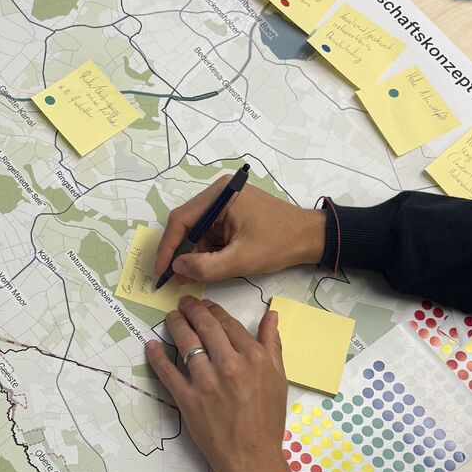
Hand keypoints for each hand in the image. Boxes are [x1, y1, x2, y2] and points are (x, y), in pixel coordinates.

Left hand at [146, 299, 291, 471]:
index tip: (205, 305)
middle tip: (184, 303)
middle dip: (192, 310)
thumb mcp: (279, 379)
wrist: (252, 456)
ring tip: (171, 318)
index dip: (213, 310)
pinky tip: (151, 345)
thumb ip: (272, 344)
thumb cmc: (267, 420)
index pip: (228, 324)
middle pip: (205, 327)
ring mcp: (206, 382)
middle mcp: (229, 365)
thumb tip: (271, 315)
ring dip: (175, 325)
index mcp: (254, 358)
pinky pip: (168, 372)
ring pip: (186, 343)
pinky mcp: (188, 399)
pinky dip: (157, 356)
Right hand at [155, 180, 324, 286]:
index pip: (181, 220)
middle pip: (187, 224)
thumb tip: (177, 267)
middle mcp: (219, 193)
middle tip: (176, 278)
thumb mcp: (241, 259)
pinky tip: (209, 267)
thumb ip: (206, 266)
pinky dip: (207, 251)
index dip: (167, 248)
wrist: (310, 238)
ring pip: (197, 231)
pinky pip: (210, 233)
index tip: (160, 272)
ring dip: (194, 254)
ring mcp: (225, 203)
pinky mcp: (232, 213)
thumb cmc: (279, 244)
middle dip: (181, 253)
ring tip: (194, 276)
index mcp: (220, 195)